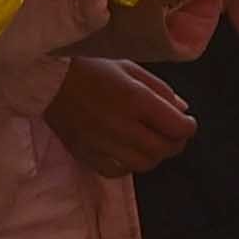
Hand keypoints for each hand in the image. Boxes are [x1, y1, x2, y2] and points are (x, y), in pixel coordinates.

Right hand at [46, 56, 197, 176]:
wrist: (50, 79)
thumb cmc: (93, 67)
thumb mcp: (131, 68)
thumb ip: (160, 90)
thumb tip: (183, 110)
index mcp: (135, 100)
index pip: (176, 127)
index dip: (188, 127)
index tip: (187, 123)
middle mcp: (121, 126)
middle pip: (162, 150)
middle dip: (175, 143)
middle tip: (173, 134)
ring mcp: (103, 145)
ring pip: (143, 165)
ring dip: (154, 155)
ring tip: (152, 142)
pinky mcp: (87, 155)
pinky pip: (117, 172)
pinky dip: (129, 165)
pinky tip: (128, 151)